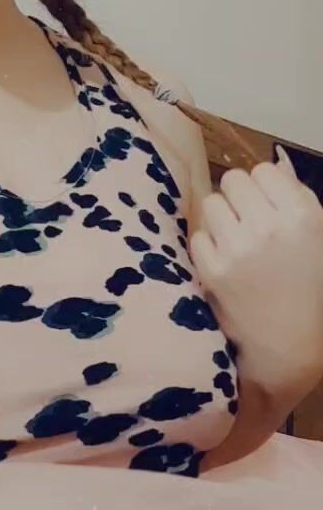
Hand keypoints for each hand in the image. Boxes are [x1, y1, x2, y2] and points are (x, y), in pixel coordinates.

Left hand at [190, 149, 322, 410]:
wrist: (289, 345)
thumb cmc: (310, 288)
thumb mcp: (319, 237)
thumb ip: (298, 198)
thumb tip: (274, 164)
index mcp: (303, 216)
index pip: (263, 170)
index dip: (264, 187)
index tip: (268, 206)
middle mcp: (269, 227)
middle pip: (233, 180)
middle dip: (240, 198)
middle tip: (250, 222)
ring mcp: (237, 249)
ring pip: (212, 204)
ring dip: (222, 218)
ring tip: (238, 242)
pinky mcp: (212, 270)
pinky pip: (198, 236)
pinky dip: (209, 246)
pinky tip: (227, 263)